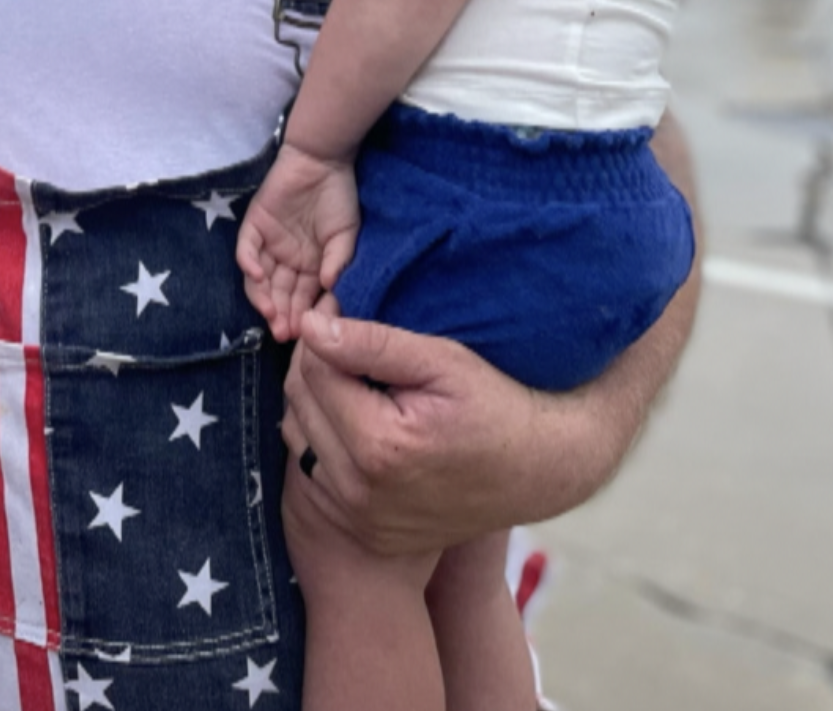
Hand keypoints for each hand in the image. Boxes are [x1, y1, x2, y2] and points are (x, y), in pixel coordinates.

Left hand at [237, 142, 358, 340]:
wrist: (322, 162)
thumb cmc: (338, 199)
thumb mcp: (346, 235)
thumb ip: (339, 261)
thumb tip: (331, 286)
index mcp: (309, 266)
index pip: (302, 297)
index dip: (302, 315)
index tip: (304, 335)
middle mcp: (286, 259)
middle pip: (279, 293)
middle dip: (281, 314)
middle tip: (283, 333)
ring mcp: (268, 244)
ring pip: (260, 278)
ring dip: (263, 297)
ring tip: (270, 315)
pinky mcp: (254, 225)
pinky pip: (247, 249)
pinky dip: (249, 263)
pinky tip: (257, 277)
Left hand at [280, 307, 615, 558]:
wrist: (544, 471)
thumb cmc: (500, 406)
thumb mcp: (445, 362)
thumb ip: (373, 343)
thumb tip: (310, 325)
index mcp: (379, 446)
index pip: (311, 371)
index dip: (323, 334)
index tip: (341, 313)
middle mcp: (361, 491)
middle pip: (300, 404)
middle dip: (317, 367)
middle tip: (350, 346)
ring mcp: (362, 518)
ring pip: (300, 437)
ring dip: (318, 405)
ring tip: (359, 385)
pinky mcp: (368, 530)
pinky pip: (318, 473)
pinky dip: (328, 443)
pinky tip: (360, 423)